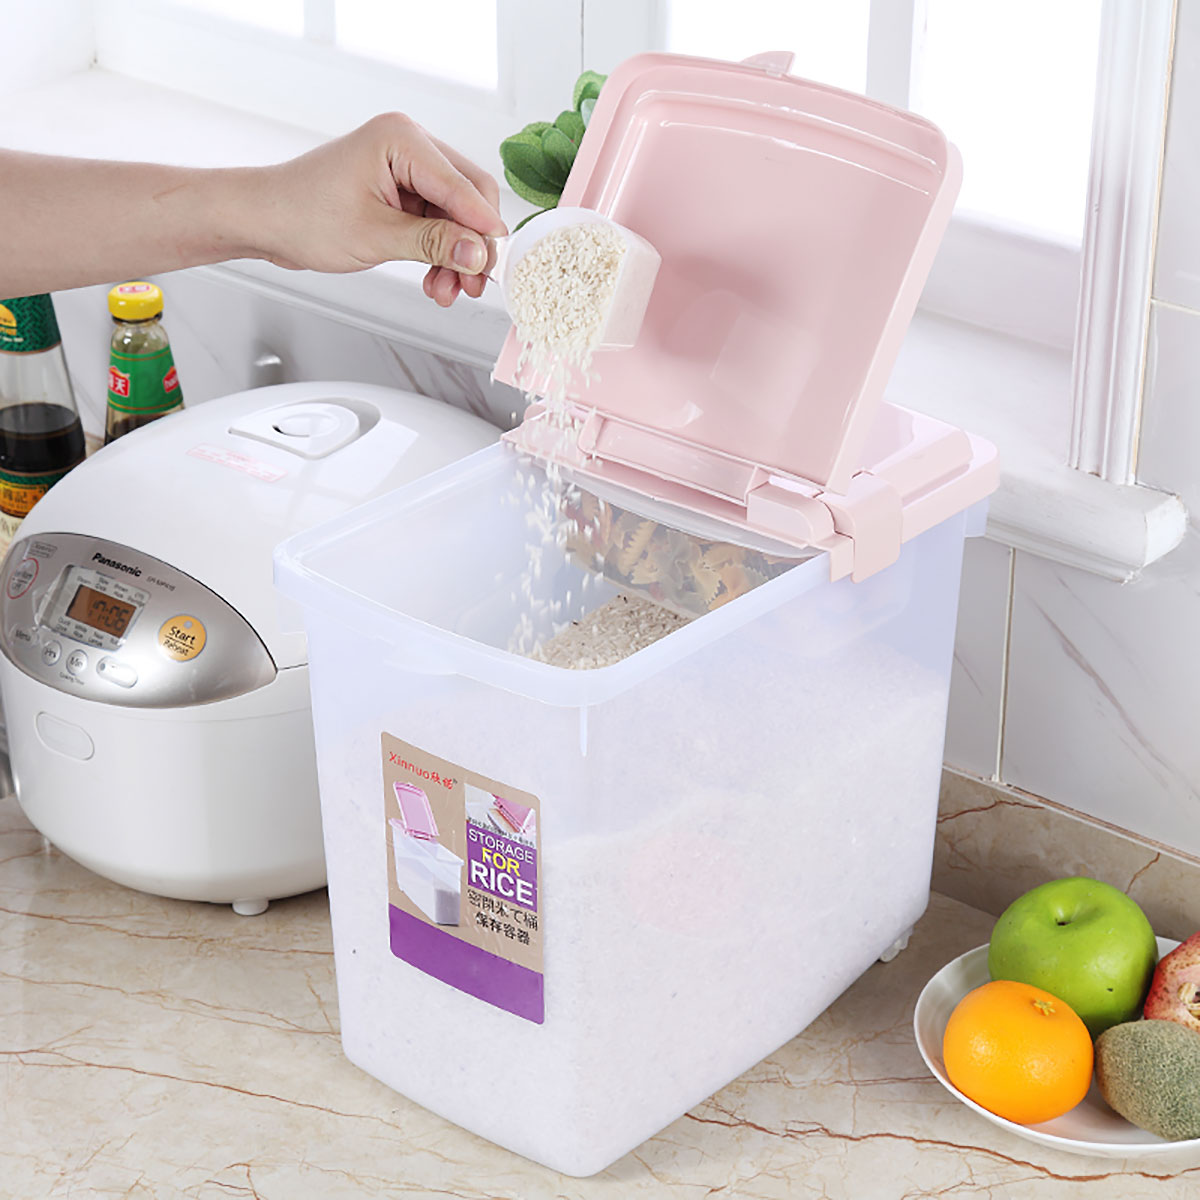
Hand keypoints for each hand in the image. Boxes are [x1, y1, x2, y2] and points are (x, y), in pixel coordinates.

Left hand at [257, 113, 506, 306]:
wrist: (264, 221)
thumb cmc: (302, 216)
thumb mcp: (375, 236)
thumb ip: (433, 243)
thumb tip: (478, 254)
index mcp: (402, 139)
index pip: (464, 186)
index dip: (484, 229)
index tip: (496, 265)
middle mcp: (408, 145)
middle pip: (468, 197)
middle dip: (472, 245)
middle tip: (473, 285)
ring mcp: (405, 168)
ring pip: (455, 215)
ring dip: (455, 255)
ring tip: (447, 291)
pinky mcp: (400, 191)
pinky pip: (435, 222)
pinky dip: (438, 253)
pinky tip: (434, 280)